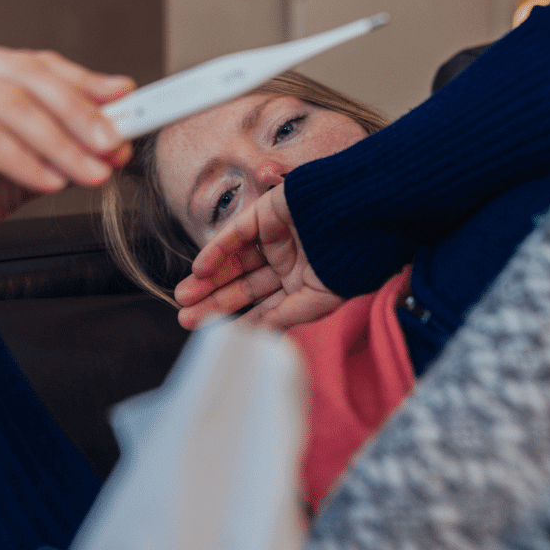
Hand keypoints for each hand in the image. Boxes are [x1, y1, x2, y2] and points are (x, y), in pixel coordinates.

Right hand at [0, 46, 133, 310]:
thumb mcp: (28, 165)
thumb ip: (64, 143)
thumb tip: (117, 134)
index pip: (33, 64)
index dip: (83, 81)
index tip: (124, 100)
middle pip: (23, 75)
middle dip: (77, 112)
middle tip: (112, 143)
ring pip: (6, 103)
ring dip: (57, 141)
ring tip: (88, 171)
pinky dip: (22, 159)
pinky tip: (47, 181)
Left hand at [173, 182, 342, 331]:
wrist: (367, 213)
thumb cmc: (353, 258)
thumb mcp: (320, 299)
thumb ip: (287, 317)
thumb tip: (257, 335)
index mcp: (304, 285)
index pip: (265, 307)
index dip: (239, 321)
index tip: (214, 336)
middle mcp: (289, 262)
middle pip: (244, 286)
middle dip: (215, 303)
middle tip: (186, 319)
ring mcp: (278, 237)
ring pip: (235, 262)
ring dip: (208, 280)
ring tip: (183, 298)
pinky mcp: (268, 213)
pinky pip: (235, 234)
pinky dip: (216, 251)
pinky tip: (199, 270)